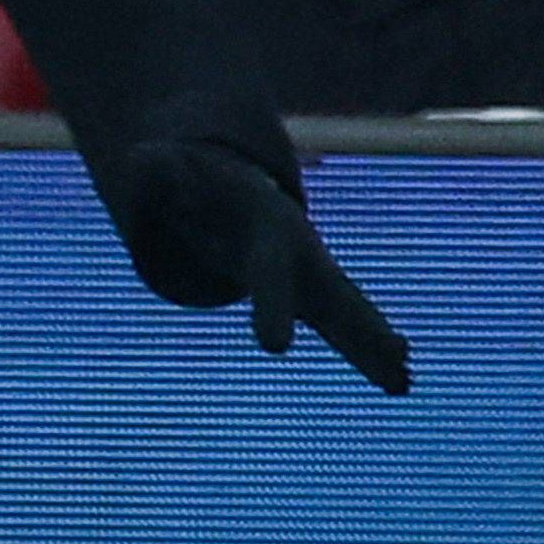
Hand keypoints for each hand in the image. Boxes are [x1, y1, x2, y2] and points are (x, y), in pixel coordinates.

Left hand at [115, 141, 414, 394]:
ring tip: (405, 382)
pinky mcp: (316, 301)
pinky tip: (399, 381)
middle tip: (400, 357)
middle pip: (337, 298)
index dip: (271, 308)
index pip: (270, 276)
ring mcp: (315, 280)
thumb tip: (139, 162)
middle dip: (364, 329)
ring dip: (376, 348)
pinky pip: (347, 331)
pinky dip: (372, 355)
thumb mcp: (169, 175)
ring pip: (351, 318)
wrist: (236, 193)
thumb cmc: (200, 188)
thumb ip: (155, 172)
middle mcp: (304, 256)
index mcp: (268, 231)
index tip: (273, 350)